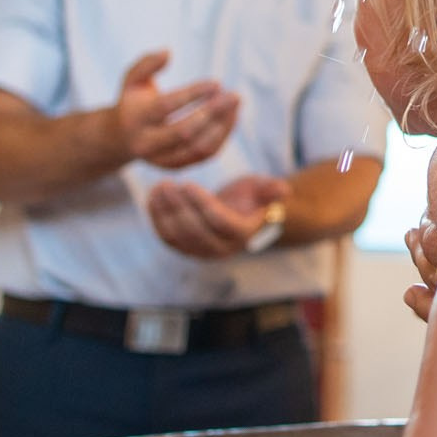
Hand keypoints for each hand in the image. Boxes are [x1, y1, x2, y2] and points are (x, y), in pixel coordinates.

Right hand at [111, 50, 240, 168]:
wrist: (120, 139)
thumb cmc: (133, 102)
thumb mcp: (131, 80)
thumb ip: (147, 63)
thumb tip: (168, 52)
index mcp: (135, 119)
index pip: (166, 106)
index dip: (193, 94)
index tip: (216, 83)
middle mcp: (146, 143)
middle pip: (184, 132)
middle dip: (212, 113)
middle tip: (234, 95)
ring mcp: (160, 159)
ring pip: (198, 147)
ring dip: (222, 126)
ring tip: (235, 105)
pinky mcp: (175, 166)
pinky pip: (204, 155)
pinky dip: (221, 136)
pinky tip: (231, 117)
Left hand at [147, 173, 289, 258]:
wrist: (240, 214)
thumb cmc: (252, 198)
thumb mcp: (264, 189)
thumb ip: (271, 189)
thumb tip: (284, 190)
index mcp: (242, 234)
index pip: (219, 222)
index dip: (202, 204)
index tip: (188, 184)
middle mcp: (221, 249)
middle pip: (195, 231)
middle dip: (178, 208)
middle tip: (167, 184)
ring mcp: (201, 252)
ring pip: (179, 236)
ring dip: (164, 213)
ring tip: (158, 187)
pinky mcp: (185, 249)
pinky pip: (168, 239)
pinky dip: (157, 220)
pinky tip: (152, 198)